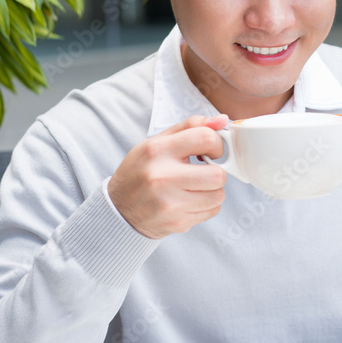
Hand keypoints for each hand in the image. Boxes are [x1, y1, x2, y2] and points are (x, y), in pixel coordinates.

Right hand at [108, 114, 228, 239]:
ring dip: (213, 190)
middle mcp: (162, 177)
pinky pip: (211, 211)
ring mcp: (169, 203)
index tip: (212, 150)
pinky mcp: (176, 222)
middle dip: (218, 172)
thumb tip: (222, 120)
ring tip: (196, 187)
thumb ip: (190, 127)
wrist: (119, 210)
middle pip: (217, 175)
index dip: (217, 143)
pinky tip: (190, 200)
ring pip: (218, 196)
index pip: (205, 138)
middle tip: (206, 171)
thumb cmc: (141, 171)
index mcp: (157, 150)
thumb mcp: (158, 142)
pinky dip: (207, 206)